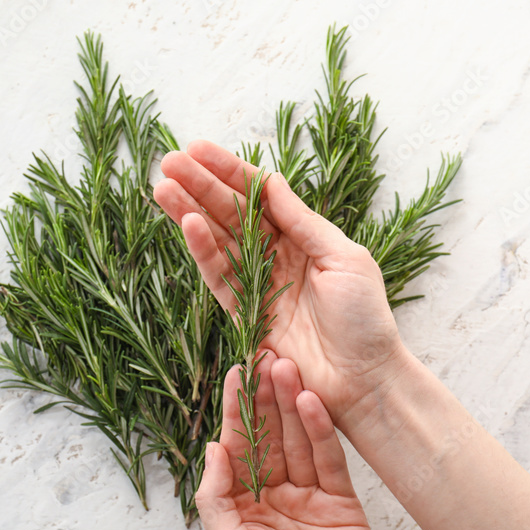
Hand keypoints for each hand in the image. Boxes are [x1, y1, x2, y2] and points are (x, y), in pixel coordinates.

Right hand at [154, 141, 406, 428]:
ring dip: (189, 213)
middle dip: (200, 186)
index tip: (198, 149)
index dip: (229, 171)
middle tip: (168, 162)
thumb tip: (271, 182)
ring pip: (216, 240)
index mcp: (302, 236)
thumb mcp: (343, 258)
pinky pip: (218, 276)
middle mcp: (275, 256)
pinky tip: (187, 224)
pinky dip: (202, 251)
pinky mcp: (243, 314)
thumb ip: (303, 221)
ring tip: (163, 188)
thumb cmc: (365, 319)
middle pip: (230, 213)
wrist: (363, 379)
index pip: (259, 195)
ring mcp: (256, 284)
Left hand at [196, 353, 397, 529]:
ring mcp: (309, 494)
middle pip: (269, 435)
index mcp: (243, 503)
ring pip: (297, 439)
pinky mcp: (341, 500)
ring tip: (288, 368)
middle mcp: (275, 493)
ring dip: (291, 404)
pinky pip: (328, 458)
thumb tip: (211, 449)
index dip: (236, 410)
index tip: (236, 372)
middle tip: (267, 356)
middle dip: (265, 398)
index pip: (238, 446)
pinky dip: (320, 430)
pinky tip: (311, 403)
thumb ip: (216, 497)